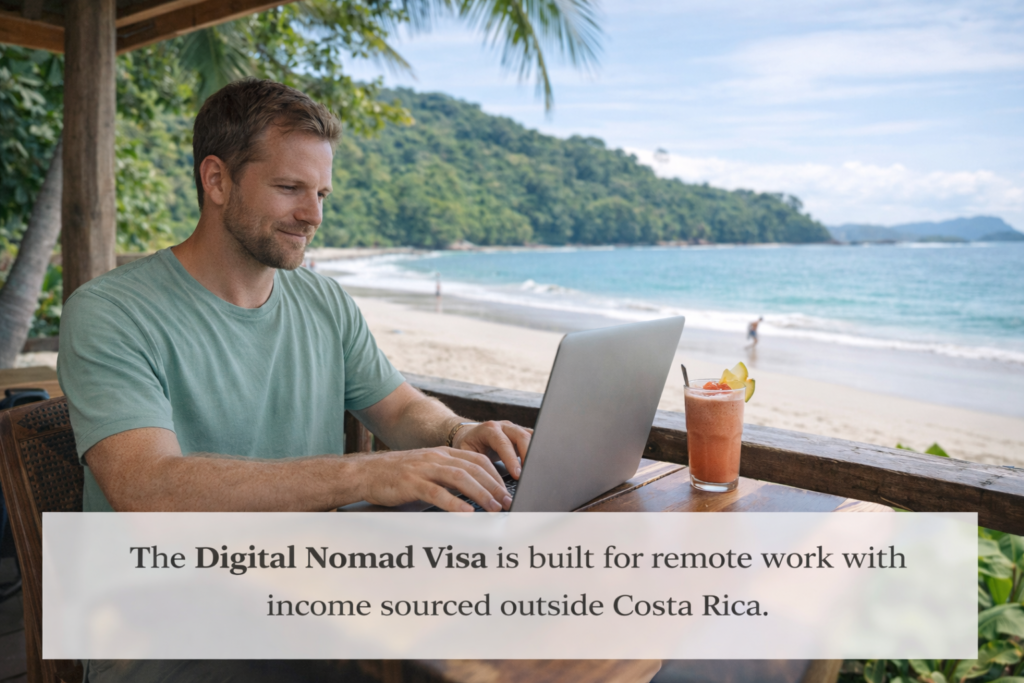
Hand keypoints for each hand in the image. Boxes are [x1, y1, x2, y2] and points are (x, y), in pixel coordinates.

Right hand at [353, 447, 513, 511]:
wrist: (365, 472)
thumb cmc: (397, 475)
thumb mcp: (427, 469)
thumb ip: (448, 476)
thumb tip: (473, 493)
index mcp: (443, 453)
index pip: (478, 460)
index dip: (496, 475)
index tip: (507, 491)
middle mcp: (436, 458)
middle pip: (474, 469)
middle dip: (494, 486)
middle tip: (507, 503)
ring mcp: (424, 469)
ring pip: (460, 478)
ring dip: (481, 494)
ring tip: (494, 508)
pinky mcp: (411, 483)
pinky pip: (437, 492)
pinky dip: (454, 503)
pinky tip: (466, 512)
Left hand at [452, 420, 532, 479]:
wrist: (469, 434)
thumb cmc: (467, 446)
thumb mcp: (466, 454)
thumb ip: (475, 463)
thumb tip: (482, 482)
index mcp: (489, 429)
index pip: (503, 443)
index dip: (511, 459)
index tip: (517, 474)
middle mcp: (504, 426)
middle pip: (521, 436)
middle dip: (528, 456)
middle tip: (530, 474)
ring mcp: (515, 429)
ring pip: (531, 436)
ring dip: (535, 453)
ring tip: (536, 471)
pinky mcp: (521, 433)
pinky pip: (534, 438)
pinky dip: (537, 450)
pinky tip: (538, 464)